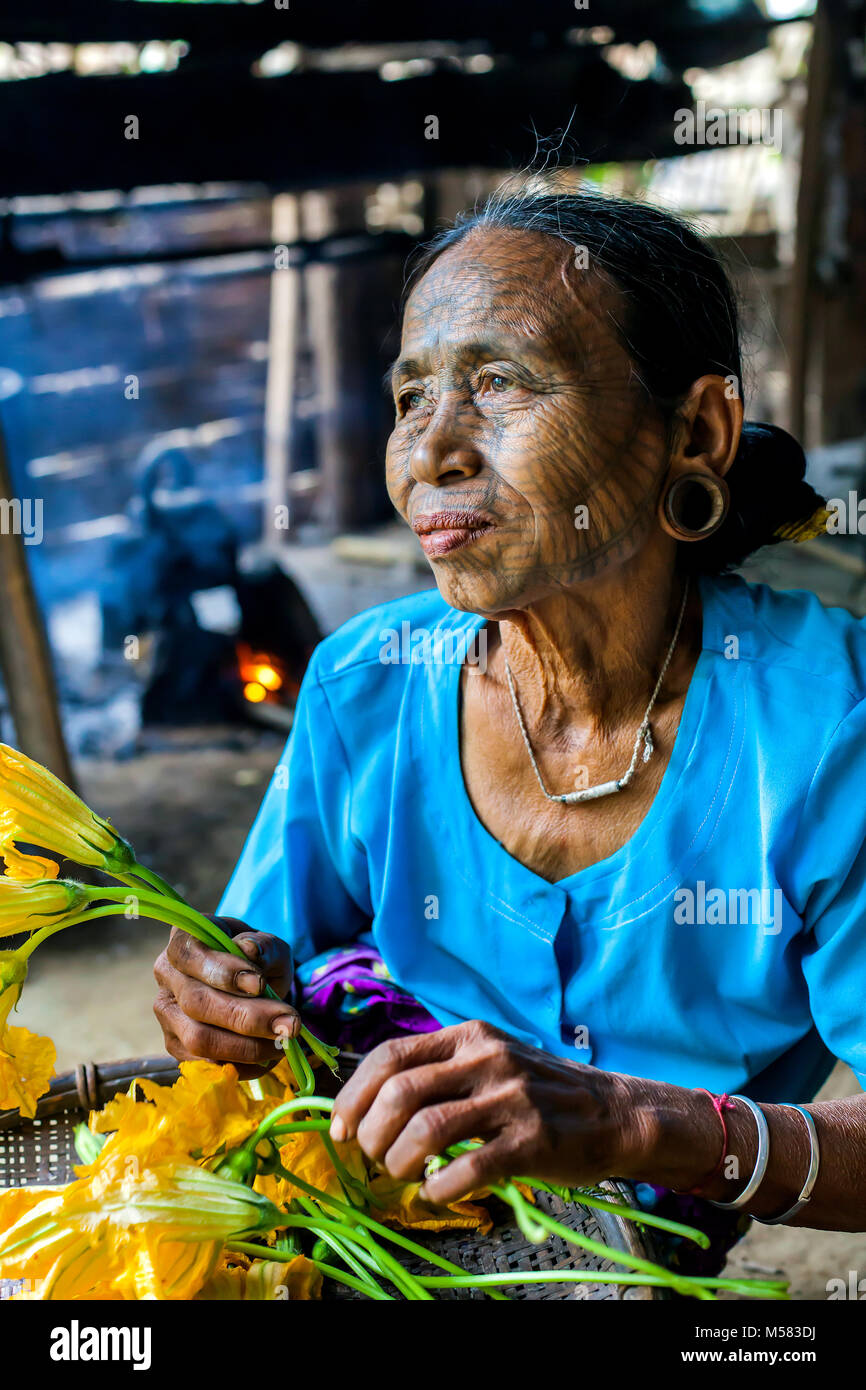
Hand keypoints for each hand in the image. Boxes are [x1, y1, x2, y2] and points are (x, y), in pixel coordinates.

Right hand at [153, 916, 298, 1078]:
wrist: (252, 985)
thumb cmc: (258, 961)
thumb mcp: (269, 946)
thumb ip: (264, 947)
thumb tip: (250, 951)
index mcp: (184, 940)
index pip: (190, 954)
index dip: (222, 972)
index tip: (259, 984)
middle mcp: (167, 975)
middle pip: (196, 1003)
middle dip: (246, 1017)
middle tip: (289, 1023)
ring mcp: (167, 1012)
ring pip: (198, 1038)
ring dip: (246, 1046)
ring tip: (282, 1041)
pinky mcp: (175, 1044)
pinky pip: (204, 1063)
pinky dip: (241, 1065)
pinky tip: (268, 1056)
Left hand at [329, 1020, 637, 1204]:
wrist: (614, 1112)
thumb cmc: (540, 1091)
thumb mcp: (489, 1060)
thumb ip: (440, 1072)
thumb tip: (371, 1106)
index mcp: (468, 1036)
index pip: (390, 1055)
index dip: (354, 1094)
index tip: (340, 1127)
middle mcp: (487, 1058)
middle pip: (400, 1093)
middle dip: (371, 1134)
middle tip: (373, 1158)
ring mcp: (511, 1098)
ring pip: (426, 1130)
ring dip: (399, 1162)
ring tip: (403, 1176)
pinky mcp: (533, 1140)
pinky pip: (468, 1168)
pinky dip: (439, 1188)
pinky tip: (436, 1193)